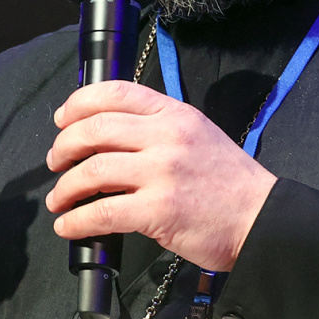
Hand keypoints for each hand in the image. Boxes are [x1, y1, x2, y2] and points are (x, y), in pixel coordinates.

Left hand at [45, 80, 275, 271]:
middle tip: (56, 162)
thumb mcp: (197, 133)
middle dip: (64, 146)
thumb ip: (156, 127)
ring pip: (92, 171)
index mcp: (173, 113)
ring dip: (65, 188)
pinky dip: (77, 221)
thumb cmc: (229, 181)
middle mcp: (166, 136)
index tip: (63, 119)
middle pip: (94, 129)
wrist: (262, 219)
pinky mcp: (159, 210)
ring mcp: (162, 172)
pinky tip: (69, 226)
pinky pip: (102, 212)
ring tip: (59, 200)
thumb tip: (106, 134)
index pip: (115, 92)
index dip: (78, 103)